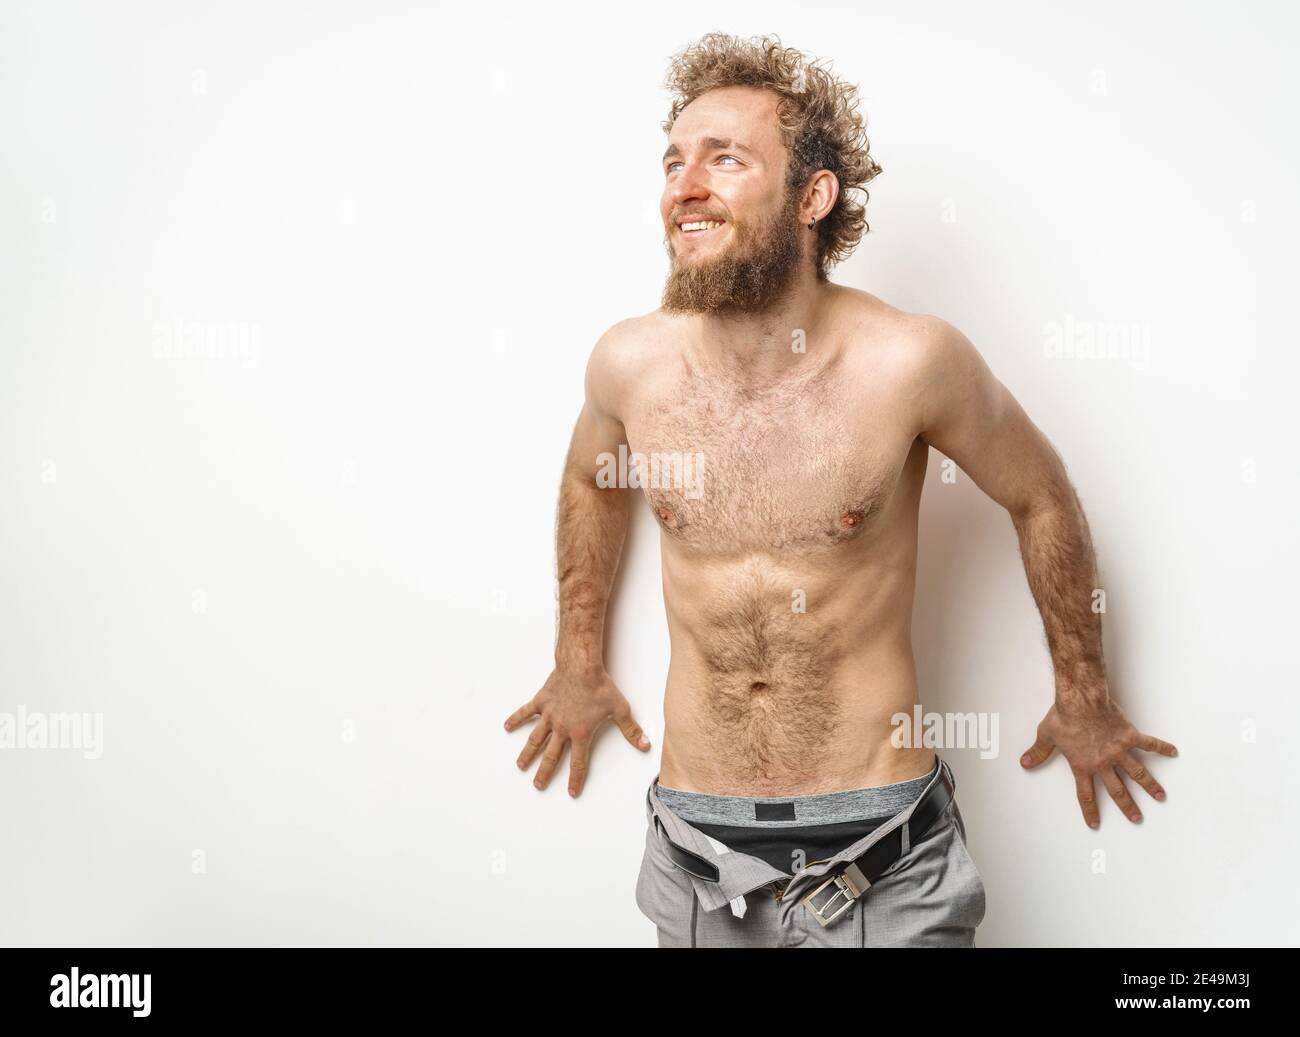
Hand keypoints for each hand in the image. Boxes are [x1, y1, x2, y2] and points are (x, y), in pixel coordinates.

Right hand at [504, 666, 650, 796]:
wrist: (581, 666)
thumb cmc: (600, 687)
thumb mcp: (620, 709)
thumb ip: (631, 730)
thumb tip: (645, 745)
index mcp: (580, 733)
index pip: (578, 763)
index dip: (576, 779)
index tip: (571, 792)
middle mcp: (562, 728)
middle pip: (552, 756)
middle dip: (545, 773)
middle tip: (538, 785)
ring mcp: (550, 715)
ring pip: (536, 739)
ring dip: (528, 753)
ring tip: (520, 765)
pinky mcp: (541, 701)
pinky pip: (526, 712)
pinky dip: (516, 719)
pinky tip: (507, 726)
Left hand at [1020, 697, 1177, 827]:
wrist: (1081, 700)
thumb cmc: (1064, 717)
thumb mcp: (1046, 736)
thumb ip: (1038, 752)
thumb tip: (1025, 762)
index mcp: (1083, 766)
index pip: (1086, 795)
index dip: (1090, 810)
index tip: (1095, 823)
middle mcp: (1104, 763)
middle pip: (1118, 791)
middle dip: (1128, 806)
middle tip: (1137, 818)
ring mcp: (1119, 750)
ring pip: (1138, 773)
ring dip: (1150, 785)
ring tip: (1160, 796)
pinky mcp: (1130, 736)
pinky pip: (1149, 744)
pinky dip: (1162, 747)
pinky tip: (1173, 752)